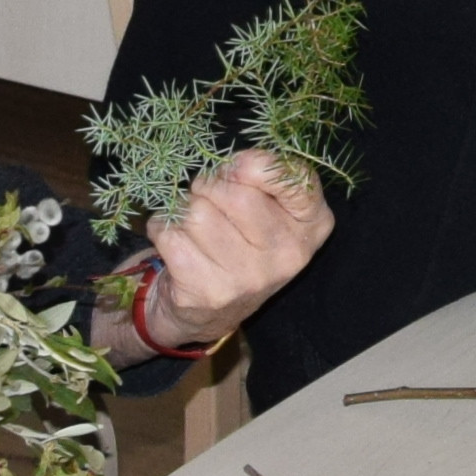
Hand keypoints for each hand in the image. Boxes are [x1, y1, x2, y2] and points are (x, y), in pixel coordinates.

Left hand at [137, 146, 328, 345]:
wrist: (210, 311)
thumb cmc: (242, 241)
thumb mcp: (270, 206)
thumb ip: (262, 175)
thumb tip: (230, 168)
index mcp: (313, 225)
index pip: (296, 178)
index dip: (257, 163)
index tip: (236, 169)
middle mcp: (288, 255)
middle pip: (235, 194)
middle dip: (210, 185)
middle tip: (206, 195)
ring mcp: (249, 278)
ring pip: (197, 212)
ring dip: (184, 208)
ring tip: (193, 224)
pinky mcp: (209, 292)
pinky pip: (170, 235)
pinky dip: (162, 229)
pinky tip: (177, 242)